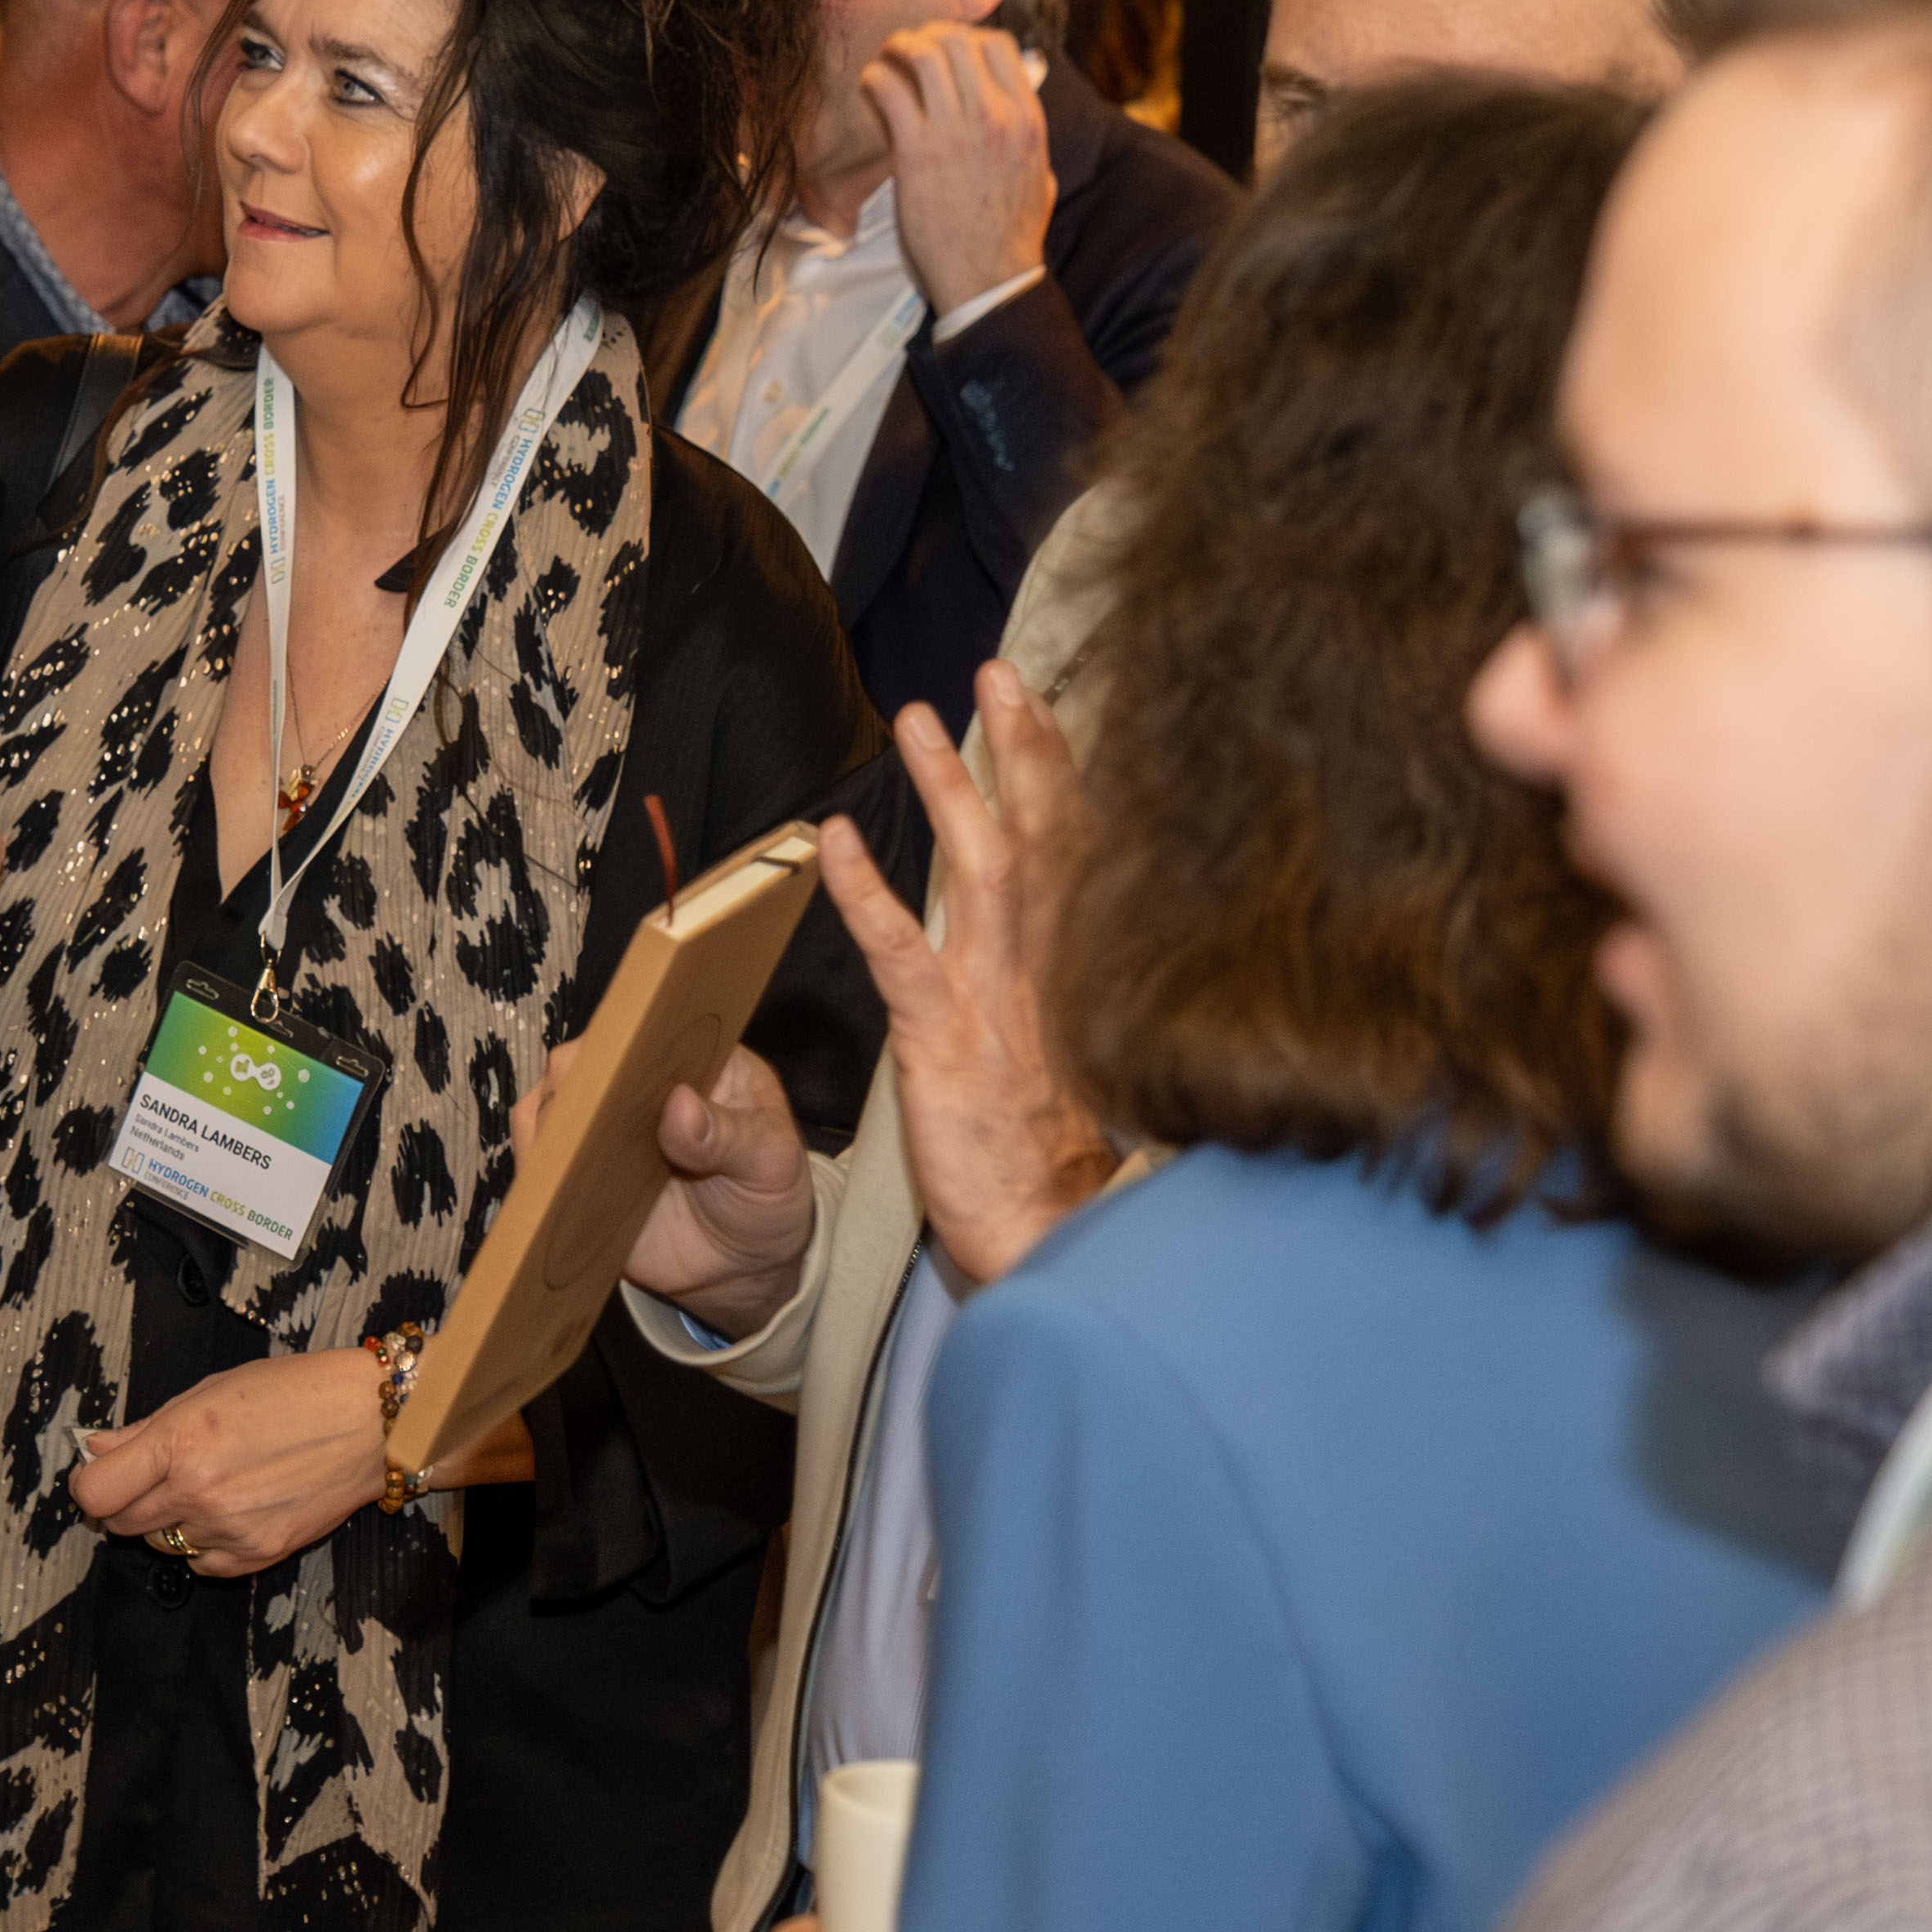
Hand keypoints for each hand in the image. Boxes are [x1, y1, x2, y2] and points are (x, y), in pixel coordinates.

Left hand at [67, 1345, 385, 1576]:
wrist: (369, 1423)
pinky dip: (203, 1545)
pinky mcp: (258, 1555)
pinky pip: (202, 1565)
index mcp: (181, 1440)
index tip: (99, 1475)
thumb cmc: (293, 1392)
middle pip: (122, 1523)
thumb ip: (147, 1429)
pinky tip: (227, 1512)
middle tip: (149, 1479)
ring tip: (203, 1487)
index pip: (96, 1491)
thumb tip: (95, 1449)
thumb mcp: (210, 1392)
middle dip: (125, 1502)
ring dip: (167, 1522)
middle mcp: (198, 1490)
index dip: (89, 1484)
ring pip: (162, 1545)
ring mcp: (228, 1528)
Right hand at [522, 1040, 810, 1344]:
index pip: (637, 1029)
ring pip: (541, 1114)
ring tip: (576, 1170)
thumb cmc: (767, 1193)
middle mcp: (626, 1085)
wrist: (745, 1265)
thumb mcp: (771, 1160)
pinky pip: (537, 1171)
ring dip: (550, 1140)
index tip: (617, 1073)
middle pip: (575, 1067)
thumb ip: (729, 1134)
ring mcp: (595, 1131)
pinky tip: (559, 1199)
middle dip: (576, 1096)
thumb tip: (679, 1105)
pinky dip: (539, 1181)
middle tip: (596, 1135)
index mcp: (681, 1057)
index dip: (620, 1045)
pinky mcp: (575, 1180)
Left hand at [821, 664, 1114, 1296]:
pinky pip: (901, 953)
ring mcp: (1003, 1008)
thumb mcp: (1098, 1080)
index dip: (1064, 779)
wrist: (1066, 1259)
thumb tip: (1104, 968)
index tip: (1046, 708)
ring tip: (917, 720)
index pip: (1085, 859)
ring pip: (981, 873)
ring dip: (949, 791)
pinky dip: (865, 893)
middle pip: (1047, 841)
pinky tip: (827, 844)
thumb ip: (1096, 1012)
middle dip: (1024, 751)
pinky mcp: (948, 1047)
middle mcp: (1056, 979)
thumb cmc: (1079, 1181)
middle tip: (998, 673)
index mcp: (1092, 981)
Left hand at [861, 22, 1053, 315]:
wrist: (989, 278)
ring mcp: (955, 131)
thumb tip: (1019, 114)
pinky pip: (889, 90)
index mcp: (1028, 118)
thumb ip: (1029, 138)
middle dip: (928, 35)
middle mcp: (995, 115)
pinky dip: (874, 79)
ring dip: (897, 49)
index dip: (968, 38)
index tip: (947, 50)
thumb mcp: (1040, 175)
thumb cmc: (1011, 235)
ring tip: (886, 60)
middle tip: (908, 50)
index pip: (1000, 45)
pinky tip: (870, 89)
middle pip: (957, 39)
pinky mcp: (916, 152)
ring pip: (923, 53)